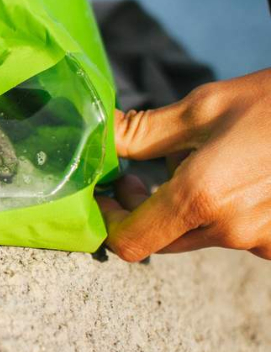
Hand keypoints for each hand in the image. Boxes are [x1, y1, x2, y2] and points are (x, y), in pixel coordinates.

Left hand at [98, 69, 270, 261]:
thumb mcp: (200, 109)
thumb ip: (140, 133)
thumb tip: (97, 136)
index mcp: (200, 198)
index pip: (129, 242)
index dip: (109, 220)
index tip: (110, 194)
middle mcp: (231, 231)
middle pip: (161, 239)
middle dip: (145, 209)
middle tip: (144, 174)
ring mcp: (263, 242)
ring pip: (198, 235)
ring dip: (186, 208)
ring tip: (204, 163)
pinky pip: (235, 233)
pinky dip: (223, 210)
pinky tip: (238, 175)